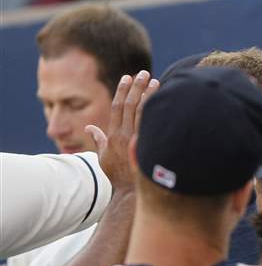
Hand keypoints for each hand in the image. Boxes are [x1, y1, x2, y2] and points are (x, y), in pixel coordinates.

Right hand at [86, 70, 158, 194]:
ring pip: (144, 113)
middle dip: (137, 87)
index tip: (127, 78)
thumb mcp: (103, 157)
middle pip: (130, 105)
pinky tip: (166, 102)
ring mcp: (138, 141)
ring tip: (156, 81)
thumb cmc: (117, 175)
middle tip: (144, 73)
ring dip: (149, 96)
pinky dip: (159, 112)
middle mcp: (125, 135)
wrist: (130, 192)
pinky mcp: (149, 147)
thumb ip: (98, 140)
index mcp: (113, 135)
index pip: (117, 107)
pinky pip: (154, 126)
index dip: (122, 90)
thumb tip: (90, 127)